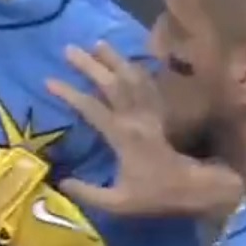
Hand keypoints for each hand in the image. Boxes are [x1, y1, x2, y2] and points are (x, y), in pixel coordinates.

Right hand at [48, 43, 243, 219]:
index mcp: (122, 136)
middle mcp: (136, 118)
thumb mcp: (118, 203)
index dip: (70, 93)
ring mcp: (150, 113)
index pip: (91, 108)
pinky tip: (129, 61)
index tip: (49, 80)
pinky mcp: (160, 113)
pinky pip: (149, 85)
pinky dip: (138, 70)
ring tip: (98, 43)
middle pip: (111, 83)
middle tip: (69, 49)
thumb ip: (87, 193)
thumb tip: (61, 182)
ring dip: (114, 59)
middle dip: (89, 65)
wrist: (196, 188)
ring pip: (132, 78)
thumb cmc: (156, 195)